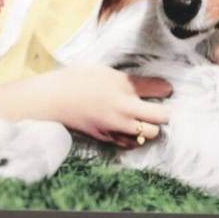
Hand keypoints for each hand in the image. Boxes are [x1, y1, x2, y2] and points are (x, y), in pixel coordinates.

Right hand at [42, 65, 171, 146]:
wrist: (52, 100)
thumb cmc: (79, 80)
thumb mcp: (109, 74)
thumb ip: (136, 82)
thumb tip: (165, 88)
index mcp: (123, 92)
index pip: (160, 96)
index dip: (166, 91)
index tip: (165, 90)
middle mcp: (122, 113)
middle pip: (159, 121)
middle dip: (161, 115)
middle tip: (155, 106)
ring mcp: (114, 128)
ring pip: (147, 136)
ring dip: (150, 128)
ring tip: (143, 118)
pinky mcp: (106, 138)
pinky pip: (129, 143)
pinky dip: (134, 138)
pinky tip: (129, 128)